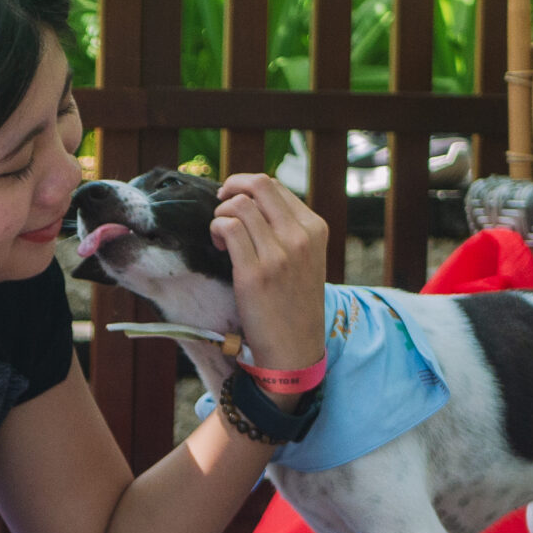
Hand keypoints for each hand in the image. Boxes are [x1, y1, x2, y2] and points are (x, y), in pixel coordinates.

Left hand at [210, 173, 328, 371]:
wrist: (295, 349)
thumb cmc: (294, 303)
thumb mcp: (307, 258)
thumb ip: (288, 228)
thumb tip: (250, 199)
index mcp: (315, 228)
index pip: (274, 186)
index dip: (247, 189)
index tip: (235, 205)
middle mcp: (301, 237)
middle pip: (258, 184)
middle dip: (231, 188)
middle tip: (220, 206)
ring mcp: (279, 254)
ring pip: (239, 204)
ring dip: (221, 214)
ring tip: (222, 236)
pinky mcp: (255, 273)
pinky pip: (228, 228)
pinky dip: (216, 229)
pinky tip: (220, 246)